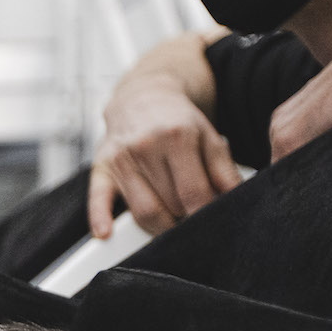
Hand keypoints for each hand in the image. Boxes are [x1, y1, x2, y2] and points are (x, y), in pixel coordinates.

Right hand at [87, 73, 240, 238]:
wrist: (142, 97)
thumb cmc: (177, 121)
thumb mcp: (209, 137)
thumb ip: (223, 169)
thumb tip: (234, 200)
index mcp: (176, 137)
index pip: (193, 193)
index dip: (205, 214)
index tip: (212, 222)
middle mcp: (145, 146)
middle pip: (169, 205)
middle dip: (185, 217)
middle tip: (193, 218)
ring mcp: (121, 158)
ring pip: (142, 211)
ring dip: (160, 226)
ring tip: (172, 222)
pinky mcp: (101, 167)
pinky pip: (97, 198)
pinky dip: (99, 218)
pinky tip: (106, 233)